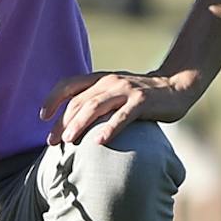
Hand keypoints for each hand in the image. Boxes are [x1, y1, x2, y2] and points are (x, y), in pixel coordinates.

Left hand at [40, 71, 193, 145]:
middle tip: (52, 142)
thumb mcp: (116, 93)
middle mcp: (110, 81)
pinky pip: (122, 116)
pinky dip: (110, 129)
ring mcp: (126, 90)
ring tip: (68, 141)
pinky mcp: (142, 101)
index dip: (53, 99)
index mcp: (101, 79)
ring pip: (95, 106)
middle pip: (79, 101)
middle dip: (62, 122)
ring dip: (79, 124)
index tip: (43, 117)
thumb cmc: (142, 96)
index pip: (69, 84)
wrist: (176, 86)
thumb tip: (73, 123)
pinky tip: (99, 142)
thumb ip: (98, 101)